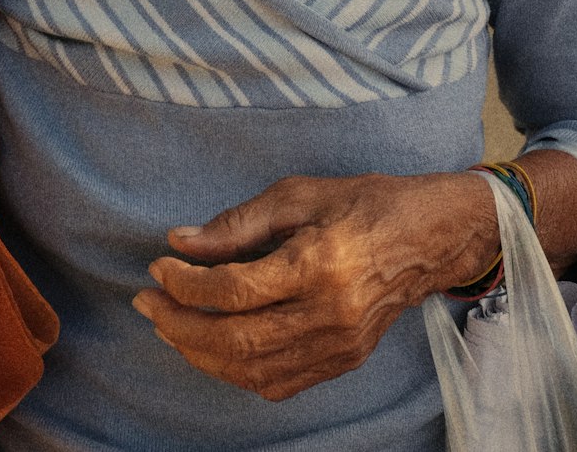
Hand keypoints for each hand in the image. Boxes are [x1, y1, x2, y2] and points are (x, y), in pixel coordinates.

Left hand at [132, 170, 497, 401]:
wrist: (429, 238)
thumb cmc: (364, 202)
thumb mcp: (299, 194)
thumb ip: (237, 223)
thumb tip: (181, 242)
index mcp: (320, 263)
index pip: (235, 290)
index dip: (186, 283)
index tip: (159, 266)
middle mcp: (330, 314)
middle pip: (236, 339)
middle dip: (179, 325)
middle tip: (147, 301)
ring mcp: (339, 346)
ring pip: (252, 370)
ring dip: (199, 352)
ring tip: (169, 323)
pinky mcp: (343, 362)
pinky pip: (276, 383)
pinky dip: (235, 371)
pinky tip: (211, 346)